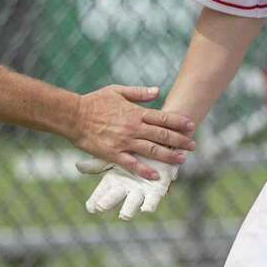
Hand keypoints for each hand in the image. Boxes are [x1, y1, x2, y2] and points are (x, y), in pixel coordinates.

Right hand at [73, 86, 194, 179]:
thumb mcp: (117, 90)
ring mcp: (124, 142)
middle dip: (179, 141)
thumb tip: (157, 91)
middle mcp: (133, 128)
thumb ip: (139, 92)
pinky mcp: (113, 154)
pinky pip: (132, 164)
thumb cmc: (94, 101)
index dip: (178, 122)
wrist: (73, 116)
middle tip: (192, 145)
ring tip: (181, 160)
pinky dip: (144, 171)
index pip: (163, 117)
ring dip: (168, 156)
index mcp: (135, 113)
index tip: (191, 126)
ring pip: (152, 150)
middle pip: (162, 135)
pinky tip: (155, 176)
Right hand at [80, 157, 177, 219]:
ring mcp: (140, 192)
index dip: (95, 200)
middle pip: (114, 199)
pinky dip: (149, 205)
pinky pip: (152, 200)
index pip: (102, 193)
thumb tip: (78, 167)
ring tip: (123, 215)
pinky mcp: (157, 191)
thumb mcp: (115, 155)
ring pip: (132, 203)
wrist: (160, 147)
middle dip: (107, 203)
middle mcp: (126, 189)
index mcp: (115, 182)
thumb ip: (98, 163)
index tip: (90, 207)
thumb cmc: (136, 152)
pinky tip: (145, 209)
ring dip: (128, 210)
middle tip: (100, 207)